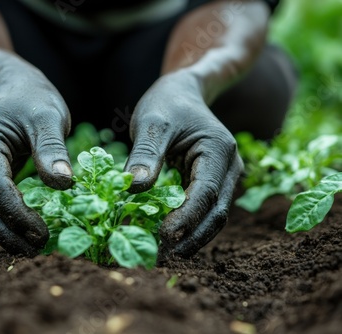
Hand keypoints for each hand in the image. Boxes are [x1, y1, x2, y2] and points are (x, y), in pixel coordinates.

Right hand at [0, 63, 72, 255]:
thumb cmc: (33, 98)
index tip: (43, 234)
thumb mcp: (48, 116)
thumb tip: (63, 185)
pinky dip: (5, 220)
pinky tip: (26, 232)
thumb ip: (52, 148)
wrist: (14, 85)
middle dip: (8, 233)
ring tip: (33, 248)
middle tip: (37, 251)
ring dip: (5, 232)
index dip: (17, 215)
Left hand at [125, 71, 243, 257]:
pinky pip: (202, 210)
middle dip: (191, 237)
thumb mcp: (152, 122)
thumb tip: (135, 189)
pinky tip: (166, 238)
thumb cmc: (167, 103)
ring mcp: (222, 177)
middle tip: (161, 256)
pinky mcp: (209, 183)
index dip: (187, 218)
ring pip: (211, 216)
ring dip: (190, 237)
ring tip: (162, 254)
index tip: (164, 236)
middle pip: (215, 213)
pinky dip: (187, 226)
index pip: (206, 193)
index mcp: (219, 151)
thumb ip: (145, 154)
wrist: (183, 92)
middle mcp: (229, 167)